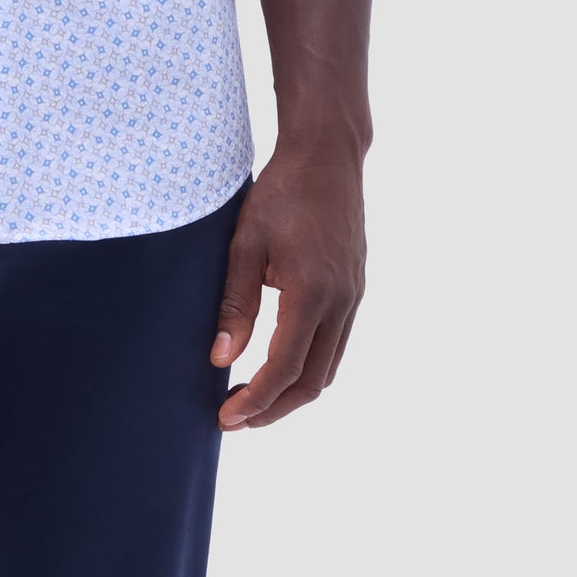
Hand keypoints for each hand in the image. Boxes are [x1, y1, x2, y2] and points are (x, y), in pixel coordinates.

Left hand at [210, 142, 365, 429]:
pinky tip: (282, 363)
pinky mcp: (354, 288)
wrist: (327, 156)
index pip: (284, 368)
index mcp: (312, 292)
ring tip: (255, 400)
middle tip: (237, 420)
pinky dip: (309, 366)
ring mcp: (353, 296)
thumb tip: (221, 358)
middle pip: (312, 381)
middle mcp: (341, 302)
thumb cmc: (282, 192)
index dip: (256, 400)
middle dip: (275, 409)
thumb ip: (235, 303)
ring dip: (293, 391)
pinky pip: (336, 344)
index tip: (227, 418)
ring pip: (328, 367)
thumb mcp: (247, 242)